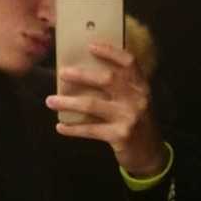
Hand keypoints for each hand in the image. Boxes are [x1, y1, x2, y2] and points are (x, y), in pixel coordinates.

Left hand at [45, 43, 167, 176]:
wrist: (150, 155)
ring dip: (68, 102)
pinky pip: (90, 130)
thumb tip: (85, 73)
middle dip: (82, 75)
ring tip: (50, 101)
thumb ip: (121, 88)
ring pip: (92, 105)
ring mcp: (129, 117)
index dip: (110, 51)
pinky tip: (60, 127)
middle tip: (62, 74)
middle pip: (107, 79)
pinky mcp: (120, 135)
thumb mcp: (137, 102)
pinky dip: (73, 129)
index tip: (90, 46)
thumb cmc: (138, 124)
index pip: (129, 62)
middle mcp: (137, 99)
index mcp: (141, 86)